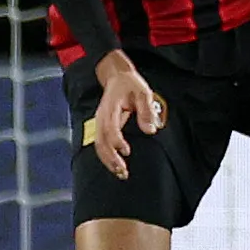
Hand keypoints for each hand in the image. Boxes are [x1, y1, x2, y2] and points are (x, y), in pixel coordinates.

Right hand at [87, 51, 165, 176]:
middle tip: (123, 171)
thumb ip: (147, 111)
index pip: (109, 127)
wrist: (117, 76)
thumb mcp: (143, 92)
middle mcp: (101, 116)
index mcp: (110, 107)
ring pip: (98, 145)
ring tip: (120, 173)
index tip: (126, 150)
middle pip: (101, 140)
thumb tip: (150, 130)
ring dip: (107, 160)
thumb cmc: (130, 84)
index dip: (116, 140)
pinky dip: (105, 156)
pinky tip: (114, 165)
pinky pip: (100, 144)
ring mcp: (99, 122)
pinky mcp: (101, 126)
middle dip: (110, 157)